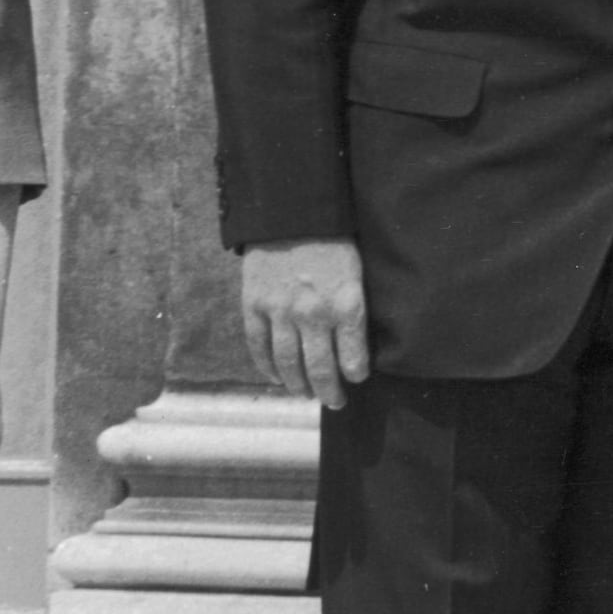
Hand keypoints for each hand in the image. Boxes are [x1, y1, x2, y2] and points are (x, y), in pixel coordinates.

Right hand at [241, 239, 368, 406]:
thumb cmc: (333, 240)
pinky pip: (259, 346)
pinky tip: (277, 378)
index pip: (354, 359)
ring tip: (306, 394)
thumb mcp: (357, 272)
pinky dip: (267, 367)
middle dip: (329, 391)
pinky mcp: (254, 305)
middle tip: (334, 402)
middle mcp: (314, 314)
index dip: (355, 376)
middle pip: (321, 369)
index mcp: (346, 304)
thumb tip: (356, 342)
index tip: (355, 380)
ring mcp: (280, 311)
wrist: (291, 211)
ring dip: (298, 385)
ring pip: (289, 363)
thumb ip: (354, 307)